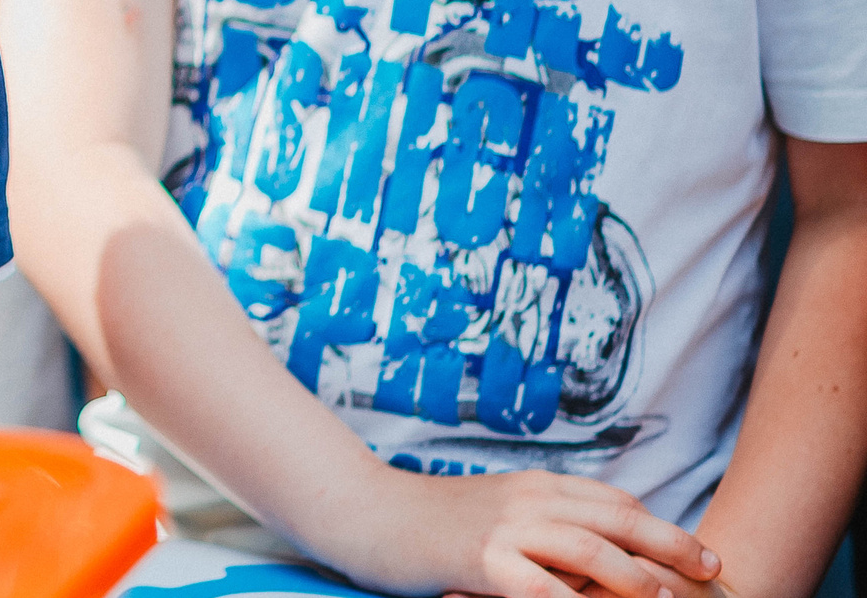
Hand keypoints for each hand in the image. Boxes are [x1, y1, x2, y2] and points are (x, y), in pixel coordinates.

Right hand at [322, 464, 719, 597]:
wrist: (361, 509)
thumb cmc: (425, 519)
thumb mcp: (490, 509)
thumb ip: (538, 523)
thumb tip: (588, 551)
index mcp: (534, 486)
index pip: (612, 501)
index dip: (660, 526)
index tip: (700, 551)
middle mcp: (527, 499)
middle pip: (613, 518)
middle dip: (669, 544)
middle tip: (710, 568)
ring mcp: (503, 527)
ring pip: (586, 546)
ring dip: (632, 574)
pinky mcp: (477, 558)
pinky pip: (536, 586)